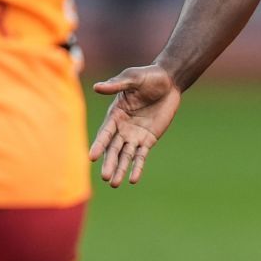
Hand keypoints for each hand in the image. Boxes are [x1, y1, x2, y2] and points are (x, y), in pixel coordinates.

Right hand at [89, 63, 183, 187]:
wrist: (169, 81)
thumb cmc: (148, 76)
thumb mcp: (132, 78)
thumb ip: (116, 85)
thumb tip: (96, 87)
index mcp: (115, 114)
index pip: (105, 133)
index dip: (99, 144)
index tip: (91, 157)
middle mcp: (122, 128)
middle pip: (114, 148)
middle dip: (110, 162)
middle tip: (105, 177)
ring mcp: (135, 135)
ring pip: (125, 155)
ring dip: (120, 169)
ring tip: (115, 184)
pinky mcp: (148, 139)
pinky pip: (141, 156)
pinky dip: (137, 167)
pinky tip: (133, 179)